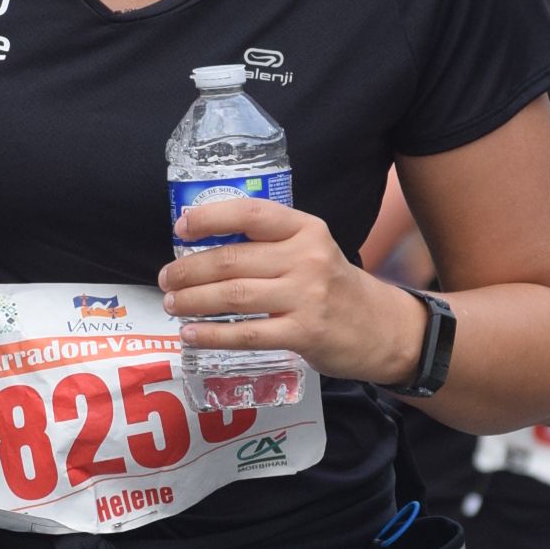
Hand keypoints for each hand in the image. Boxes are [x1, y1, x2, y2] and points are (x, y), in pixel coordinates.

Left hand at [159, 196, 421, 382]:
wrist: (382, 328)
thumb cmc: (334, 287)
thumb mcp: (312, 250)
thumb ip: (270, 244)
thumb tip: (205, 246)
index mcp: (306, 229)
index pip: (250, 213)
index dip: (210, 218)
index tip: (181, 227)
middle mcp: (306, 258)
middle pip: (232, 260)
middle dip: (189, 270)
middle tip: (167, 279)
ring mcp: (306, 296)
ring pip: (234, 295)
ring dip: (194, 300)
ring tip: (173, 304)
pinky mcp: (304, 333)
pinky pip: (247, 333)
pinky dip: (213, 335)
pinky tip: (192, 334)